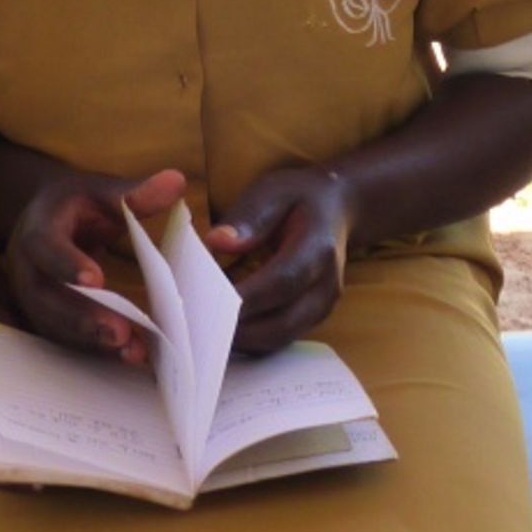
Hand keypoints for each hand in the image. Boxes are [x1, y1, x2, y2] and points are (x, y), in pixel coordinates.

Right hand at [6, 167, 184, 363]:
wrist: (44, 222)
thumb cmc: (76, 205)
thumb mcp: (100, 191)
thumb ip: (135, 193)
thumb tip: (177, 181)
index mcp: (38, 229)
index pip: (45, 247)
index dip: (67, 263)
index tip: (96, 279)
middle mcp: (28, 270)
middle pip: (47, 299)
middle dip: (83, 318)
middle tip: (120, 333)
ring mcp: (33, 300)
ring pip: (56, 326)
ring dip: (92, 342)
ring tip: (133, 352)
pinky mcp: (46, 320)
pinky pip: (67, 339)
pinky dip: (96, 350)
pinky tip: (130, 355)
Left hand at [205, 166, 347, 354]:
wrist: (336, 209)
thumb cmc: (300, 196)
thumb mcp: (273, 192)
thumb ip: (248, 217)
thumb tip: (216, 242)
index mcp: (318, 249)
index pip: (282, 282)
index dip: (245, 297)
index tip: (206, 303)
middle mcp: (325, 286)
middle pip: (282, 323)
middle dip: (238, 330)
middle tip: (194, 326)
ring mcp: (321, 307)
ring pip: (279, 338)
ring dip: (241, 340)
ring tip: (201, 331)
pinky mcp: (310, 319)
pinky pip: (279, 338)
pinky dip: (250, 339)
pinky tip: (220, 329)